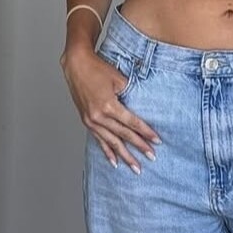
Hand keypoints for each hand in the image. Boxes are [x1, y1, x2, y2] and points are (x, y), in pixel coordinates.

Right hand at [61, 48, 159, 172]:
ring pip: (111, 142)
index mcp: (108, 105)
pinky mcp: (87, 121)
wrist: (76, 65)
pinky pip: (99, 140)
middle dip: (139, 146)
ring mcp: (91, 120)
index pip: (131, 123)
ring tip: (135, 167)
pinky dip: (107, 152)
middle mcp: (98, 116)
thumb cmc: (97, 69)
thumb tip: (139, 108)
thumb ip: (129, 95)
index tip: (157, 141)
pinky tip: (115, 162)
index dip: (145, 132)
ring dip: (124, 155)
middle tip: (151, 156)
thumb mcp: (118, 80)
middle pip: (123, 135)